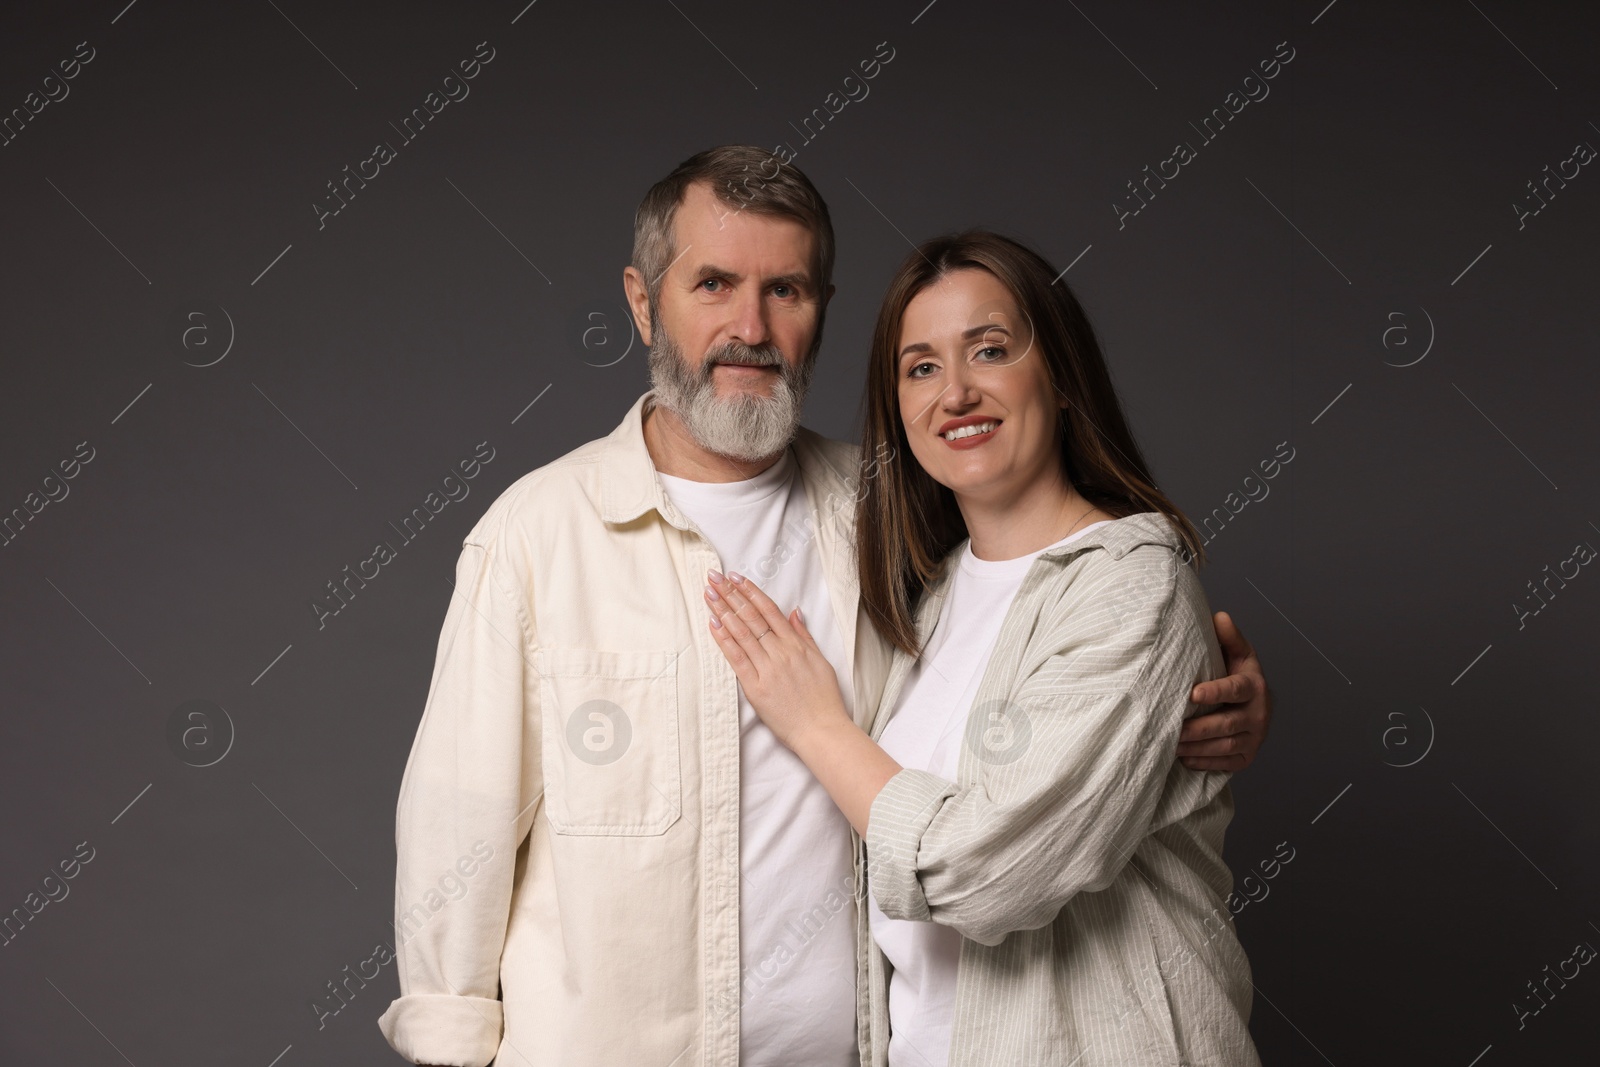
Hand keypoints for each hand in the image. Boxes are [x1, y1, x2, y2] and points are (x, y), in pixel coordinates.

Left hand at [704, 569, 850, 749]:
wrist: (822, 731)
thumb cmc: (824, 700)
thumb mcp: (820, 661)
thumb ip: (804, 636)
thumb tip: (794, 612)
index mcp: (796, 645)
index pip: (769, 610)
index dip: (750, 591)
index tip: (735, 577)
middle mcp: (781, 652)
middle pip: (751, 616)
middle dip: (731, 594)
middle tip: (713, 577)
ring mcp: (767, 669)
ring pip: (742, 633)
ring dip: (723, 610)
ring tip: (709, 593)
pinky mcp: (755, 687)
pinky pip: (737, 658)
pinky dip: (724, 639)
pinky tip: (714, 623)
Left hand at [1177, 611, 1271, 770]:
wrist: (1257, 703)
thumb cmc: (1238, 674)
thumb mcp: (1238, 653)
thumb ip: (1229, 637)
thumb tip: (1219, 616)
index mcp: (1254, 685)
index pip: (1236, 689)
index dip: (1216, 692)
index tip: (1193, 694)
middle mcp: (1259, 713)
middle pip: (1228, 723)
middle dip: (1198, 728)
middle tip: (1172, 729)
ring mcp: (1255, 737)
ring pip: (1226, 745)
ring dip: (1198, 748)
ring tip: (1172, 745)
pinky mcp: (1248, 755)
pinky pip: (1228, 763)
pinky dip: (1206, 763)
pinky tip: (1185, 759)